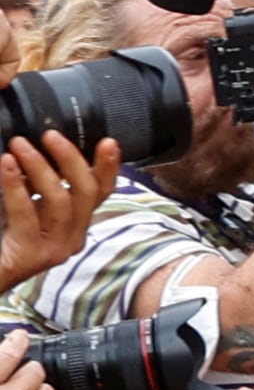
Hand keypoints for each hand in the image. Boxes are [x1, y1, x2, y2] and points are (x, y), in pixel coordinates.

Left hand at [0, 136, 113, 288]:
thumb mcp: (23, 209)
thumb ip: (34, 188)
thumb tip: (33, 150)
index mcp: (73, 226)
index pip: (101, 194)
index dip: (108, 167)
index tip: (107, 142)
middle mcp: (71, 239)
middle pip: (87, 193)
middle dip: (71, 159)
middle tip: (49, 135)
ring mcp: (55, 250)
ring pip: (60, 201)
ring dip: (40, 168)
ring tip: (19, 145)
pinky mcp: (32, 255)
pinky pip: (28, 213)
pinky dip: (16, 186)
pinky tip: (7, 165)